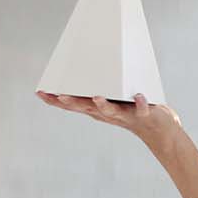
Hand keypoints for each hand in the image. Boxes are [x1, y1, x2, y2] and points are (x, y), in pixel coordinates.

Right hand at [36, 91, 180, 147]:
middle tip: (57, 95)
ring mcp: (125, 115)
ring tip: (96, 97)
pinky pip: (141, 109)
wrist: (158, 130)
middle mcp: (108, 113)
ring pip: (111, 112)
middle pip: (87, 109)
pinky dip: (140, 103)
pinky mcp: (143, 114)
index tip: (40, 92)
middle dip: (72, 102)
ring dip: (104, 105)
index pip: (74, 106)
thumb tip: (85, 67)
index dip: (56, 101)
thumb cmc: (131, 110)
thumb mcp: (110, 99)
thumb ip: (97, 88)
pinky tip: (138, 96)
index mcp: (98, 109)